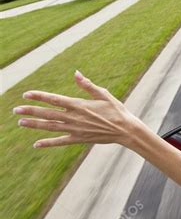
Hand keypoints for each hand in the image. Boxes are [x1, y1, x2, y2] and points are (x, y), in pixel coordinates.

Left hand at [14, 70, 137, 147]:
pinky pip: (61, 142)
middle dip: (31, 111)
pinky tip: (37, 144)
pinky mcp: (79, 139)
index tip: (27, 94)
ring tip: (21, 122)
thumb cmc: (116, 110)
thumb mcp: (103, 94)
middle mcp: (75, 117)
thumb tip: (76, 73)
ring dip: (35, 125)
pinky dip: (48, 143)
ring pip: (51, 127)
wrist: (125, 130)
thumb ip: (87, 85)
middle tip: (16, 110)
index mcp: (79, 105)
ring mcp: (76, 129)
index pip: (54, 100)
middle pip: (48, 114)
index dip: (39, 96)